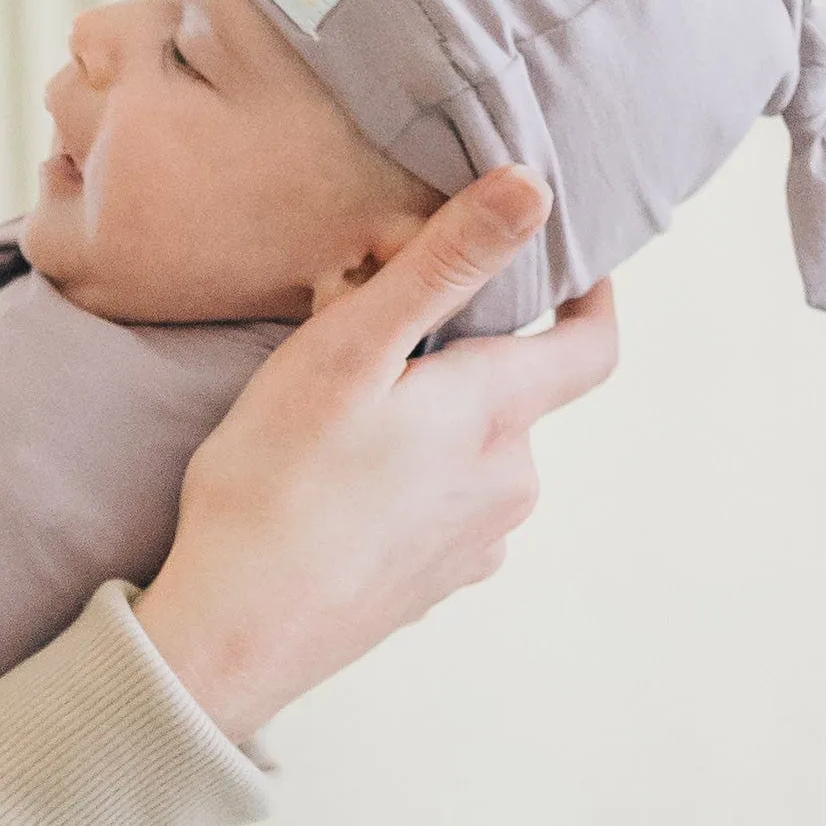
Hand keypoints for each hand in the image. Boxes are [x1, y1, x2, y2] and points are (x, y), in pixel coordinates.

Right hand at [132, 171, 616, 751]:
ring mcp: (479, 541)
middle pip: (519, 393)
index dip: (591, 296)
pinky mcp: (439, 584)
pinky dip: (414, 481)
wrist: (232, 635)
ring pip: (479, 452)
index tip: (563, 261)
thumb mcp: (350, 348)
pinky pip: (447, 507)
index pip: (592, 346)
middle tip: (379, 332)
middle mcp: (512, 481)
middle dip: (467, 354)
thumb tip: (534, 189)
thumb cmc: (275, 484)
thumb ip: (446, 264)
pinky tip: (345, 486)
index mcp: (499, 413)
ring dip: (436, 421)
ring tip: (347, 415)